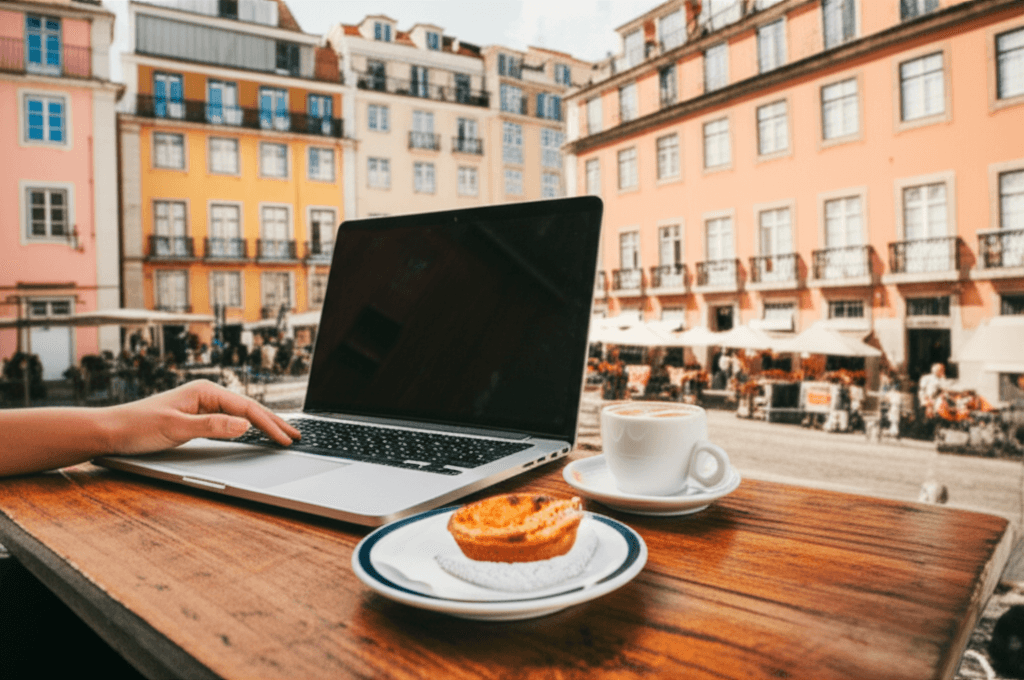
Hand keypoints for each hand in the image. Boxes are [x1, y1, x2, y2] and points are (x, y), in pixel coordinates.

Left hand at [107, 380, 300, 454]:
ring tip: (284, 434)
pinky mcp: (197, 416)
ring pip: (242, 414)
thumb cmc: (138, 426)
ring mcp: (202, 404)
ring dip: (264, 424)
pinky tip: (255, 432)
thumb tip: (245, 425)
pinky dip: (248, 427)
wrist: (110, 430)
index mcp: (205, 391)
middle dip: (274, 423)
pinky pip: (231, 420)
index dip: (269, 425)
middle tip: (296, 437)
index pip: (247, 408)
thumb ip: (212, 426)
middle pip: (249, 408)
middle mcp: (206, 394)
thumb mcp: (176, 428)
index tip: (286, 440)